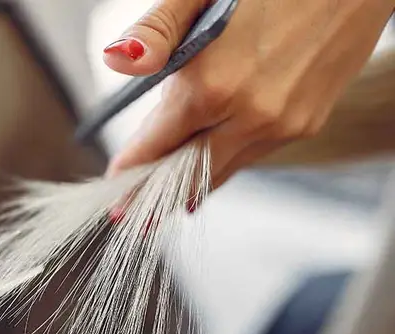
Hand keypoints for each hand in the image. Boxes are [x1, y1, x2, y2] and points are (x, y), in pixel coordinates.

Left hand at [104, 0, 394, 191]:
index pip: (157, 145)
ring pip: (222, 170)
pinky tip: (207, 158)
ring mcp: (284, 125)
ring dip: (189, 182)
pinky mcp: (307, 124)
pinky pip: (252, 156)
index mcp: (215, 84)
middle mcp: (251, 115)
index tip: (113, 190)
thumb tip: (118, 61)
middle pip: (187, 174)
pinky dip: (224, 161)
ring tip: (161, 193)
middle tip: (128, 213)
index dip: (131, 169)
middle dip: (154, 195)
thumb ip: (157, 32)